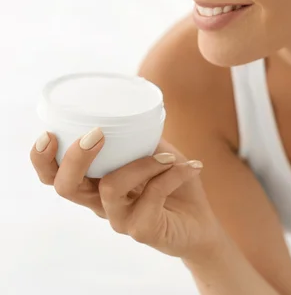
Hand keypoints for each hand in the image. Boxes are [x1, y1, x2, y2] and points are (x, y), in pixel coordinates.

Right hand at [30, 130, 222, 258]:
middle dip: (75, 157)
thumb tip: (132, 107)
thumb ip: (139, 135)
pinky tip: (191, 167)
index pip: (53, 177)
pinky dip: (172, 175)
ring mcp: (120, 220)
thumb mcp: (154, 151)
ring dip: (142, 164)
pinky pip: (152, 195)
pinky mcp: (143, 231)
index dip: (42, 159)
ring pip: (110, 187)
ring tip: (170, 157)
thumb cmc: (172, 183)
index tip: (48, 134)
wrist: (201, 223)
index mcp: (95, 184)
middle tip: (97, 134)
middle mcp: (100, 204)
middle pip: (66, 187)